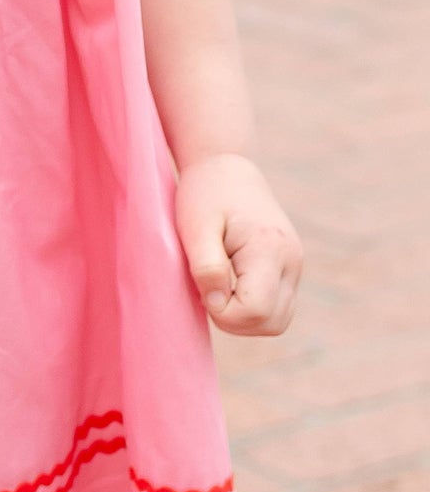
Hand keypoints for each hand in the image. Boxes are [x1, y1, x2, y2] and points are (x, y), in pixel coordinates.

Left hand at [173, 152, 302, 336]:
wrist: (228, 168)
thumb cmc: (206, 194)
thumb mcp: (195, 226)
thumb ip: (206, 266)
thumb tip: (218, 304)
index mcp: (269, 247)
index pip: (255, 310)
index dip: (223, 311)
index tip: (202, 284)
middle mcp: (292, 260)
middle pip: (272, 323)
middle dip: (234, 319)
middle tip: (208, 287)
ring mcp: (296, 266)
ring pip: (277, 322)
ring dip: (245, 318)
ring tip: (218, 285)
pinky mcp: (290, 270)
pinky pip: (277, 309)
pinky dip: (253, 310)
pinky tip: (230, 285)